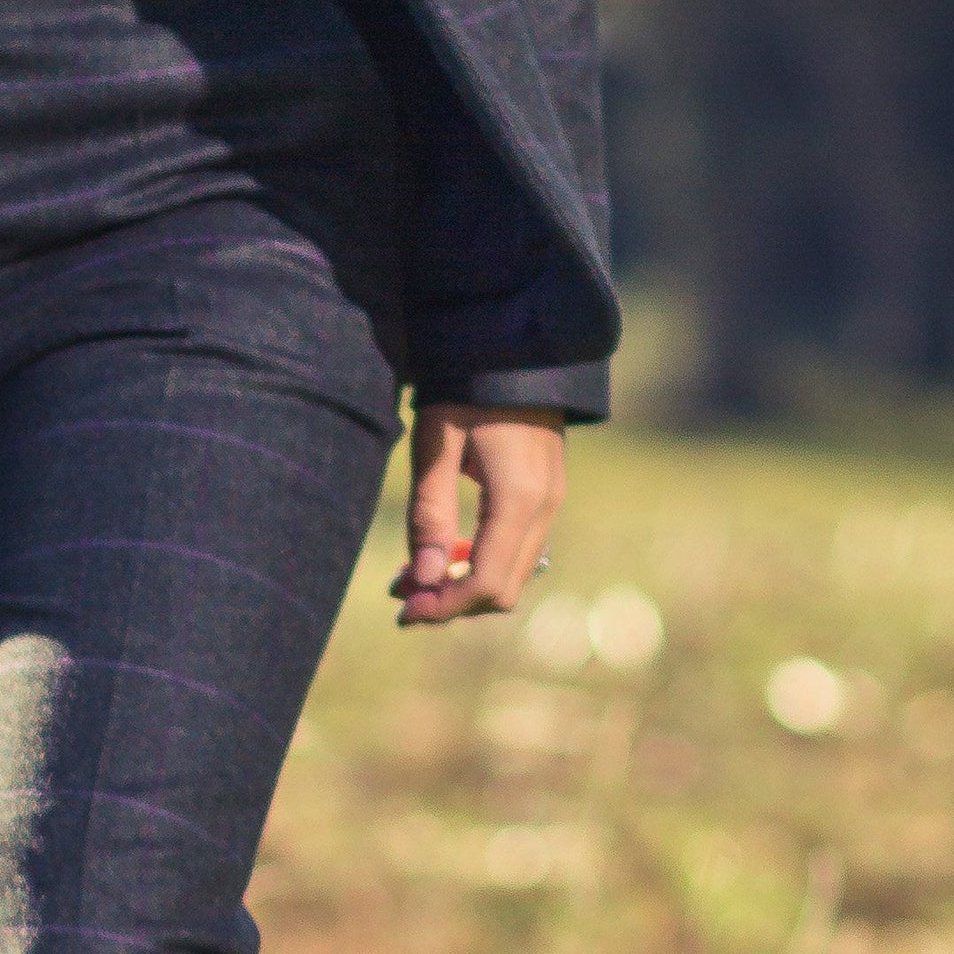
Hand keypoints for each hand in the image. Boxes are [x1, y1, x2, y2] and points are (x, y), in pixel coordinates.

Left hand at [392, 403, 565, 625]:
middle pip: (503, 589)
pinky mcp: (548, 493)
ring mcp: (552, 501)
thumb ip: (429, 514)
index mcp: (519, 500)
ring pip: (512, 573)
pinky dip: (482, 560)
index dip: (444, 606)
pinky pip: (518, 548)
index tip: (402, 609)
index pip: (486, 583)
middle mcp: (545, 508)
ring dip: (465, 583)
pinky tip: (447, 547)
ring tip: (415, 572)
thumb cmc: (465, 387)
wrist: (513, 343)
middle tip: (401, 593)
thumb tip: (423, 579)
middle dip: (451, 601)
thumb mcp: (435, 445)